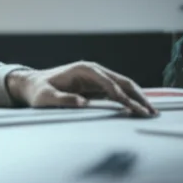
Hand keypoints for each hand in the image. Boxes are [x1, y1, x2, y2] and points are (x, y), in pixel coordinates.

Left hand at [6, 61, 157, 116]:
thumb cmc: (37, 91)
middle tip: (151, 112)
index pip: (110, 83)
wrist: (31, 85)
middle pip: (123, 82)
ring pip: (124, 86)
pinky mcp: (97, 85)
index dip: (123, 97)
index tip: (134, 110)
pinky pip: (117, 92)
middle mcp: (94, 70)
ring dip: (138, 99)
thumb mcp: (45, 98)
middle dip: (138, 97)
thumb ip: (63, 100)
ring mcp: (97, 77)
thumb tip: (83, 103)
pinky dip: (129, 100)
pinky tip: (138, 111)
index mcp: (84, 69)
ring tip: (151, 113)